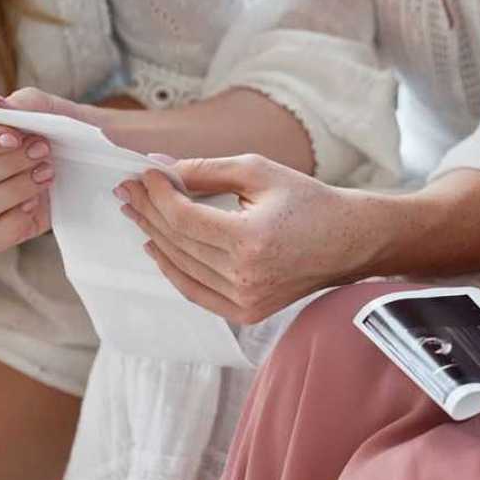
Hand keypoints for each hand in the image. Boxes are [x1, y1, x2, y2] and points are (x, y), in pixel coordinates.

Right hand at [0, 88, 80, 251]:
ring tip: (48, 174)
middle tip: (44, 151)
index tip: (15, 137)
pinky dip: (12, 223)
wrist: (98, 159)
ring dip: (17, 189)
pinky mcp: (8, 225)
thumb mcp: (53, 109)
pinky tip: (35, 205)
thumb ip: (25, 103)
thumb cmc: (66, 129)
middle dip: (10, 164)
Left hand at [116, 154, 382, 323]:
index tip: (144, 173)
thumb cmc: (309, 201)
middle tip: (129, 188)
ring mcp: (245, 300)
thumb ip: (205, 170)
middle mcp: (245, 277)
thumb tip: (159, 167)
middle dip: (148, 211)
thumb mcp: (258, 172)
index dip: (158, 194)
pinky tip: (156, 247)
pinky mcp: (247, 312)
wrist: (350, 241)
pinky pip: (195, 292)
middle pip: (177, 242)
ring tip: (137, 212)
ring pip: (180, 267)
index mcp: (251, 241)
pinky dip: (172, 270)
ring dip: (154, 237)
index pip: (184, 218)